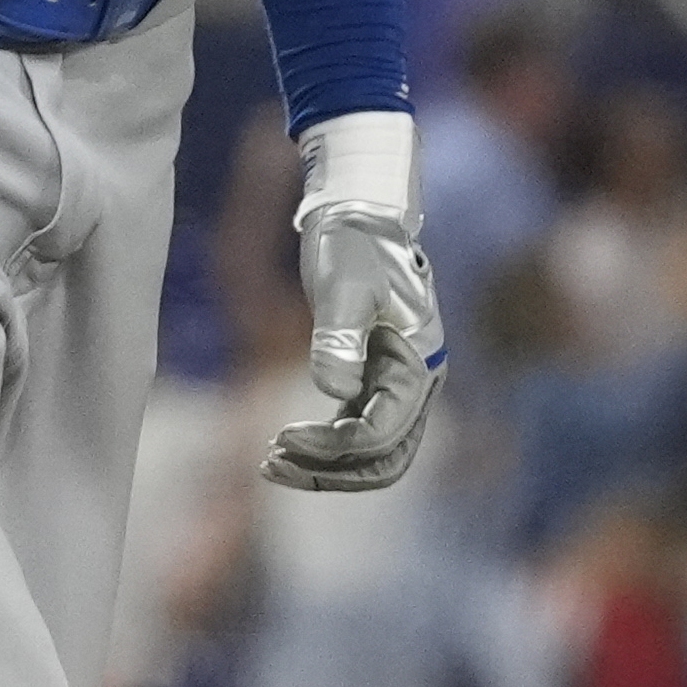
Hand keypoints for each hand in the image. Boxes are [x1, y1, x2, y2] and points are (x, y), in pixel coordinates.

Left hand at [263, 114, 442, 494]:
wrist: (358, 214)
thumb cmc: (354, 245)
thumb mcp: (344, 287)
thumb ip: (339, 338)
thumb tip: (334, 391)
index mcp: (417, 365)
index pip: (383, 432)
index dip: (334, 447)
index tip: (284, 437)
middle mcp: (415, 383)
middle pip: (384, 458)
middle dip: (332, 472)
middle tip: (272, 463)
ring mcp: (396, 384)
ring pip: (370, 452)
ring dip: (325, 467)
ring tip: (268, 463)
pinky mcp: (372, 378)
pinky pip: (355, 432)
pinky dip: (324, 446)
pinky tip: (280, 445)